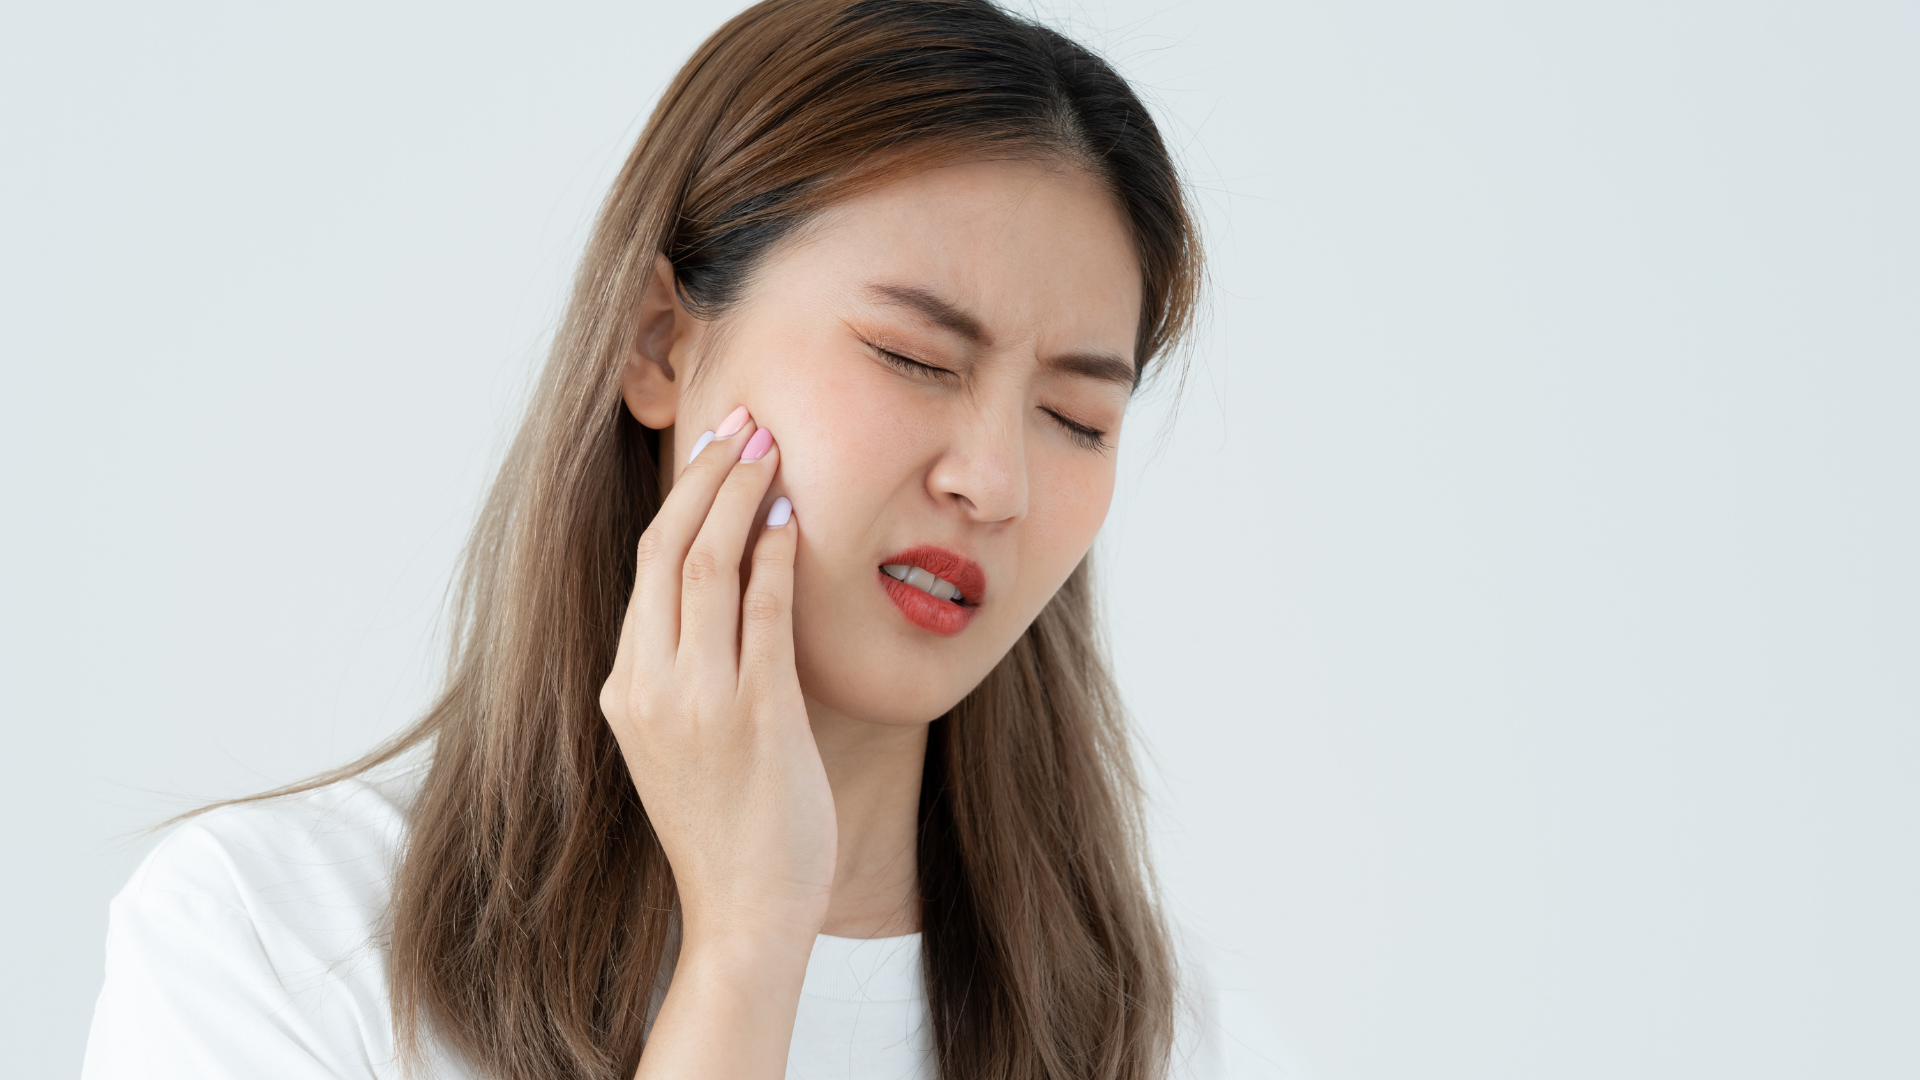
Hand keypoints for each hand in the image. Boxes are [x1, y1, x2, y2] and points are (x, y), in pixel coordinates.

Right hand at [599, 409, 834, 950]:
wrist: (744, 911)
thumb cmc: (725, 826)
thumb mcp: (679, 741)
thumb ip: (684, 671)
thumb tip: (723, 592)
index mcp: (624, 687)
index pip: (647, 566)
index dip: (682, 496)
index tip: (717, 449)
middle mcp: (650, 685)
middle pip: (667, 548)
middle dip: (709, 475)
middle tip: (746, 423)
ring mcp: (700, 699)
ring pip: (708, 566)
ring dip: (742, 497)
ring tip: (773, 450)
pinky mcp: (756, 715)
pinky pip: (764, 613)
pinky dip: (776, 557)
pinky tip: (796, 519)